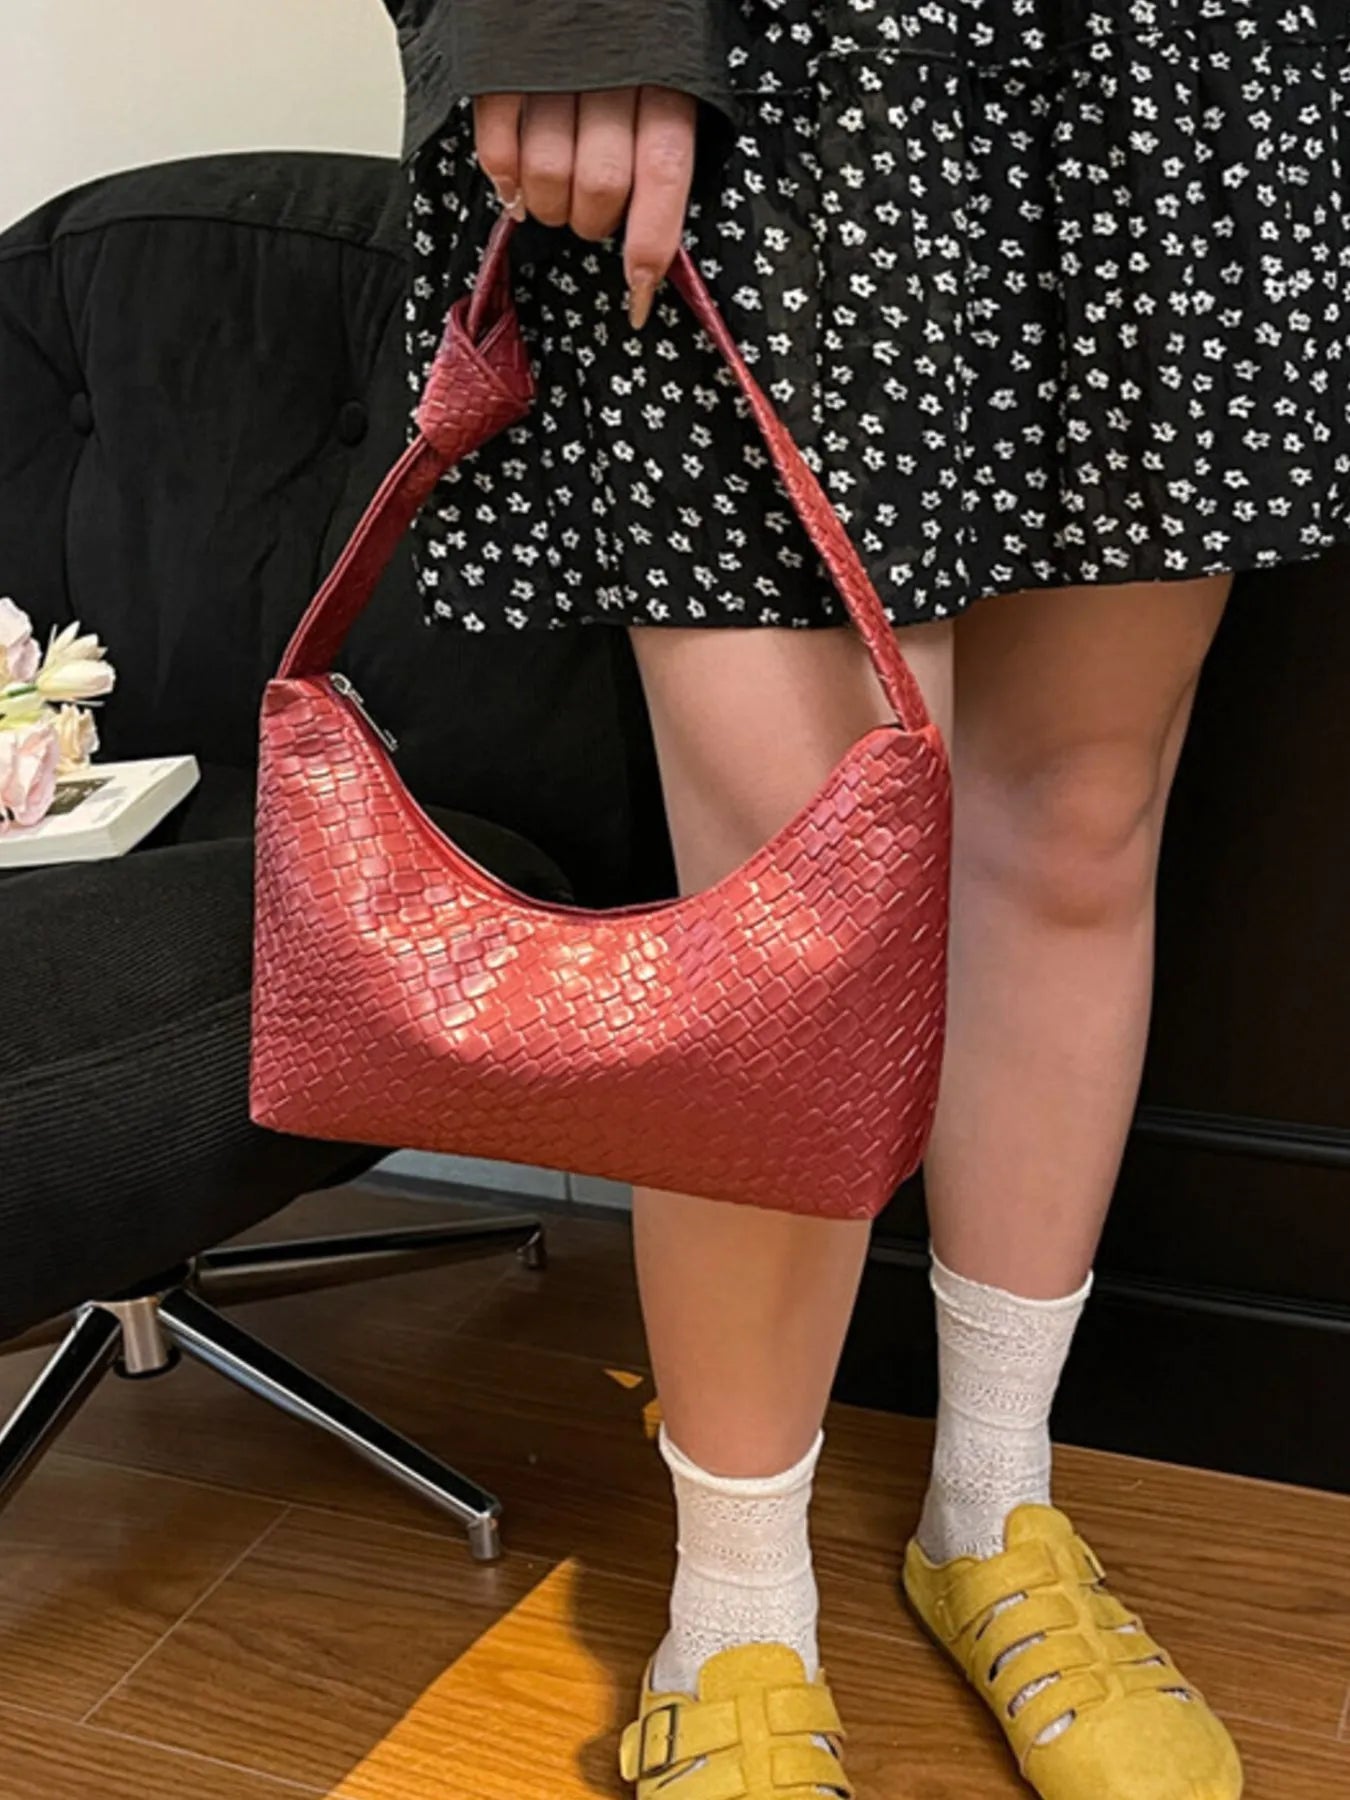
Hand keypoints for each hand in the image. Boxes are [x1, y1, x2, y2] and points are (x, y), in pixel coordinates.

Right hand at [474, 86, 696, 327]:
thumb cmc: (629, 30)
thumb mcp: (668, 74)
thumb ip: (660, 145)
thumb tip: (655, 246)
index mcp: (665, 76)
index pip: (663, 174)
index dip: (652, 243)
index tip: (640, 292)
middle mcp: (610, 71)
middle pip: (600, 188)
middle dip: (592, 222)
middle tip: (590, 215)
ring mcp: (551, 68)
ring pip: (547, 177)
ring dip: (545, 206)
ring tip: (551, 195)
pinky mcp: (501, 64)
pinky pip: (497, 147)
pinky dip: (504, 176)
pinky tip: (514, 179)